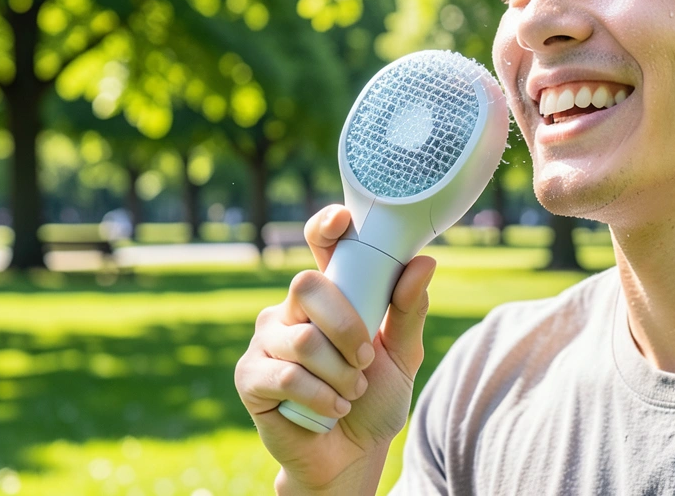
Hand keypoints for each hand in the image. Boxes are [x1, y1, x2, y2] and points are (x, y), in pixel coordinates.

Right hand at [234, 205, 436, 493]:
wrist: (352, 453)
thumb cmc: (375, 396)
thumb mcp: (403, 353)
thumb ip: (409, 309)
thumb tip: (424, 261)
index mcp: (329, 295)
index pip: (320, 246)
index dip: (326, 226)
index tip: (343, 220)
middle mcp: (292, 309)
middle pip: (308, 286)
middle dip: (347, 326)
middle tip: (366, 360)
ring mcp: (267, 340)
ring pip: (303, 340)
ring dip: (340, 374)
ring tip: (352, 392)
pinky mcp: (251, 376)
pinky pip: (286, 376)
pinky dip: (321, 397)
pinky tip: (332, 409)